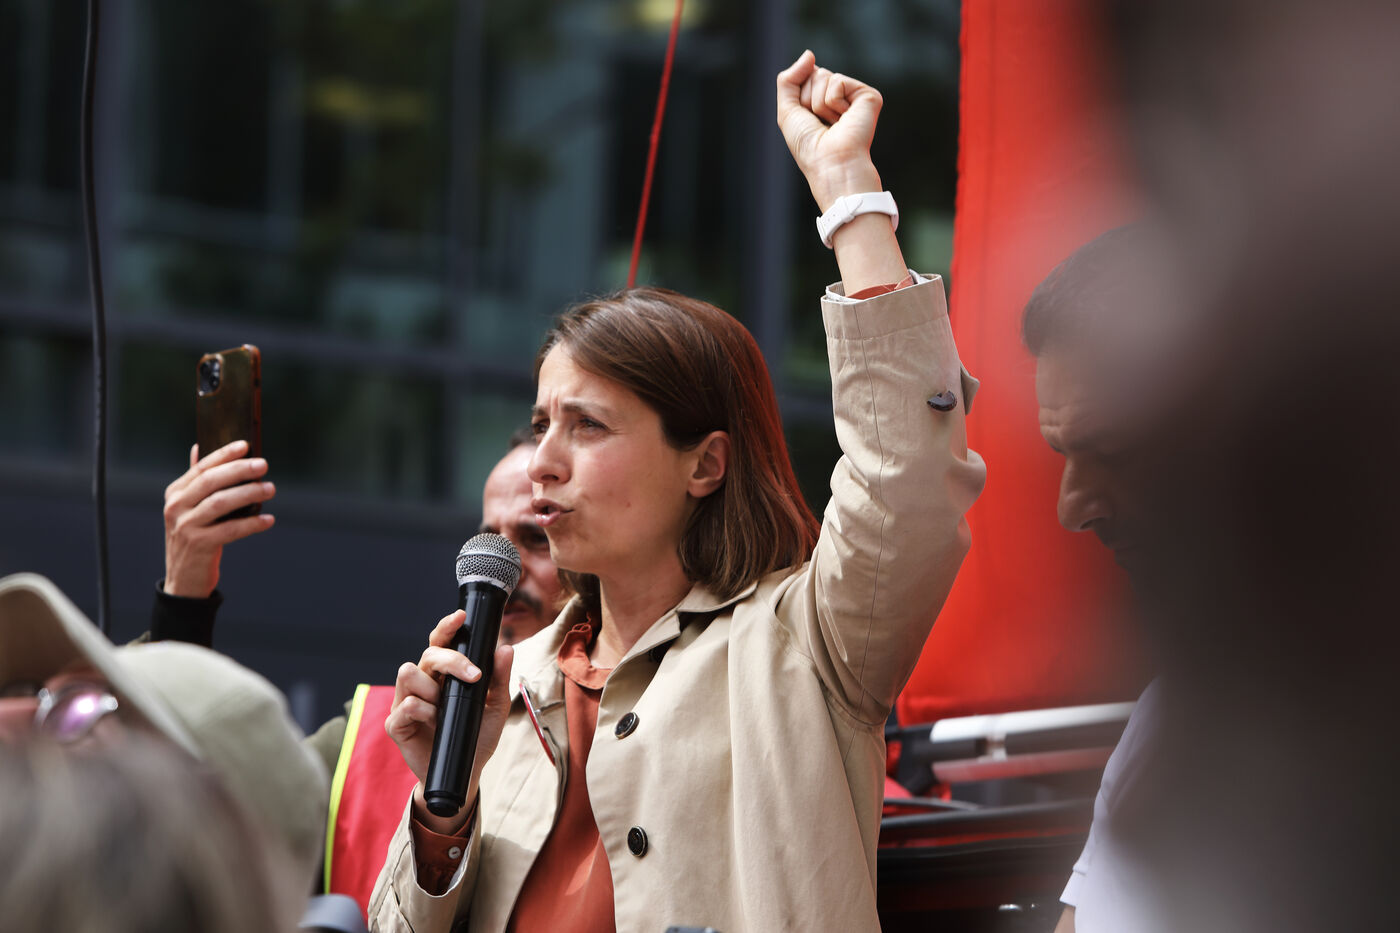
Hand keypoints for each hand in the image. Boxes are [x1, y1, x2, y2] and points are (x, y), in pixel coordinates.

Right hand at [162, 441, 275, 597]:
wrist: (184, 578)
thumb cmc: (194, 536)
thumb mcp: (189, 508)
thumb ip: (195, 480)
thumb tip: (199, 446)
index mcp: (175, 493)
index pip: (201, 467)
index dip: (224, 454)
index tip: (246, 444)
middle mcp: (176, 507)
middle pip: (210, 481)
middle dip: (239, 470)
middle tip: (263, 464)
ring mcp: (185, 526)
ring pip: (220, 503)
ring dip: (249, 494)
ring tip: (270, 489)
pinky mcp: (199, 545)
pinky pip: (230, 530)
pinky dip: (251, 524)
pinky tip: (268, 519)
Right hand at [387, 610, 514, 834]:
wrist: (465, 774)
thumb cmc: (476, 737)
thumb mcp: (496, 707)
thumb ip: (499, 678)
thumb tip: (505, 648)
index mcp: (442, 675)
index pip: (440, 643)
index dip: (446, 627)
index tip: (460, 617)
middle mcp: (422, 683)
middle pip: (427, 654)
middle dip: (451, 660)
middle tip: (473, 677)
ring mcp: (406, 702)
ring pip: (408, 673)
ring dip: (433, 688)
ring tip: (445, 707)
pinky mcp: (396, 724)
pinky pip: (407, 705)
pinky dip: (425, 711)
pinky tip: (435, 723)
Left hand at [776, 50, 884, 211]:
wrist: (831, 164)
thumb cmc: (810, 147)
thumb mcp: (787, 111)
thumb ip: (788, 79)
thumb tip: (810, 54)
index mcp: (824, 101)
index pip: (805, 76)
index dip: (799, 99)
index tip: (810, 123)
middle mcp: (841, 96)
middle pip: (814, 73)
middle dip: (808, 99)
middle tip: (821, 124)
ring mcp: (855, 95)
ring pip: (823, 75)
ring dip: (819, 104)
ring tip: (833, 124)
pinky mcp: (868, 95)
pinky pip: (837, 81)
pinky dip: (833, 102)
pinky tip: (844, 120)